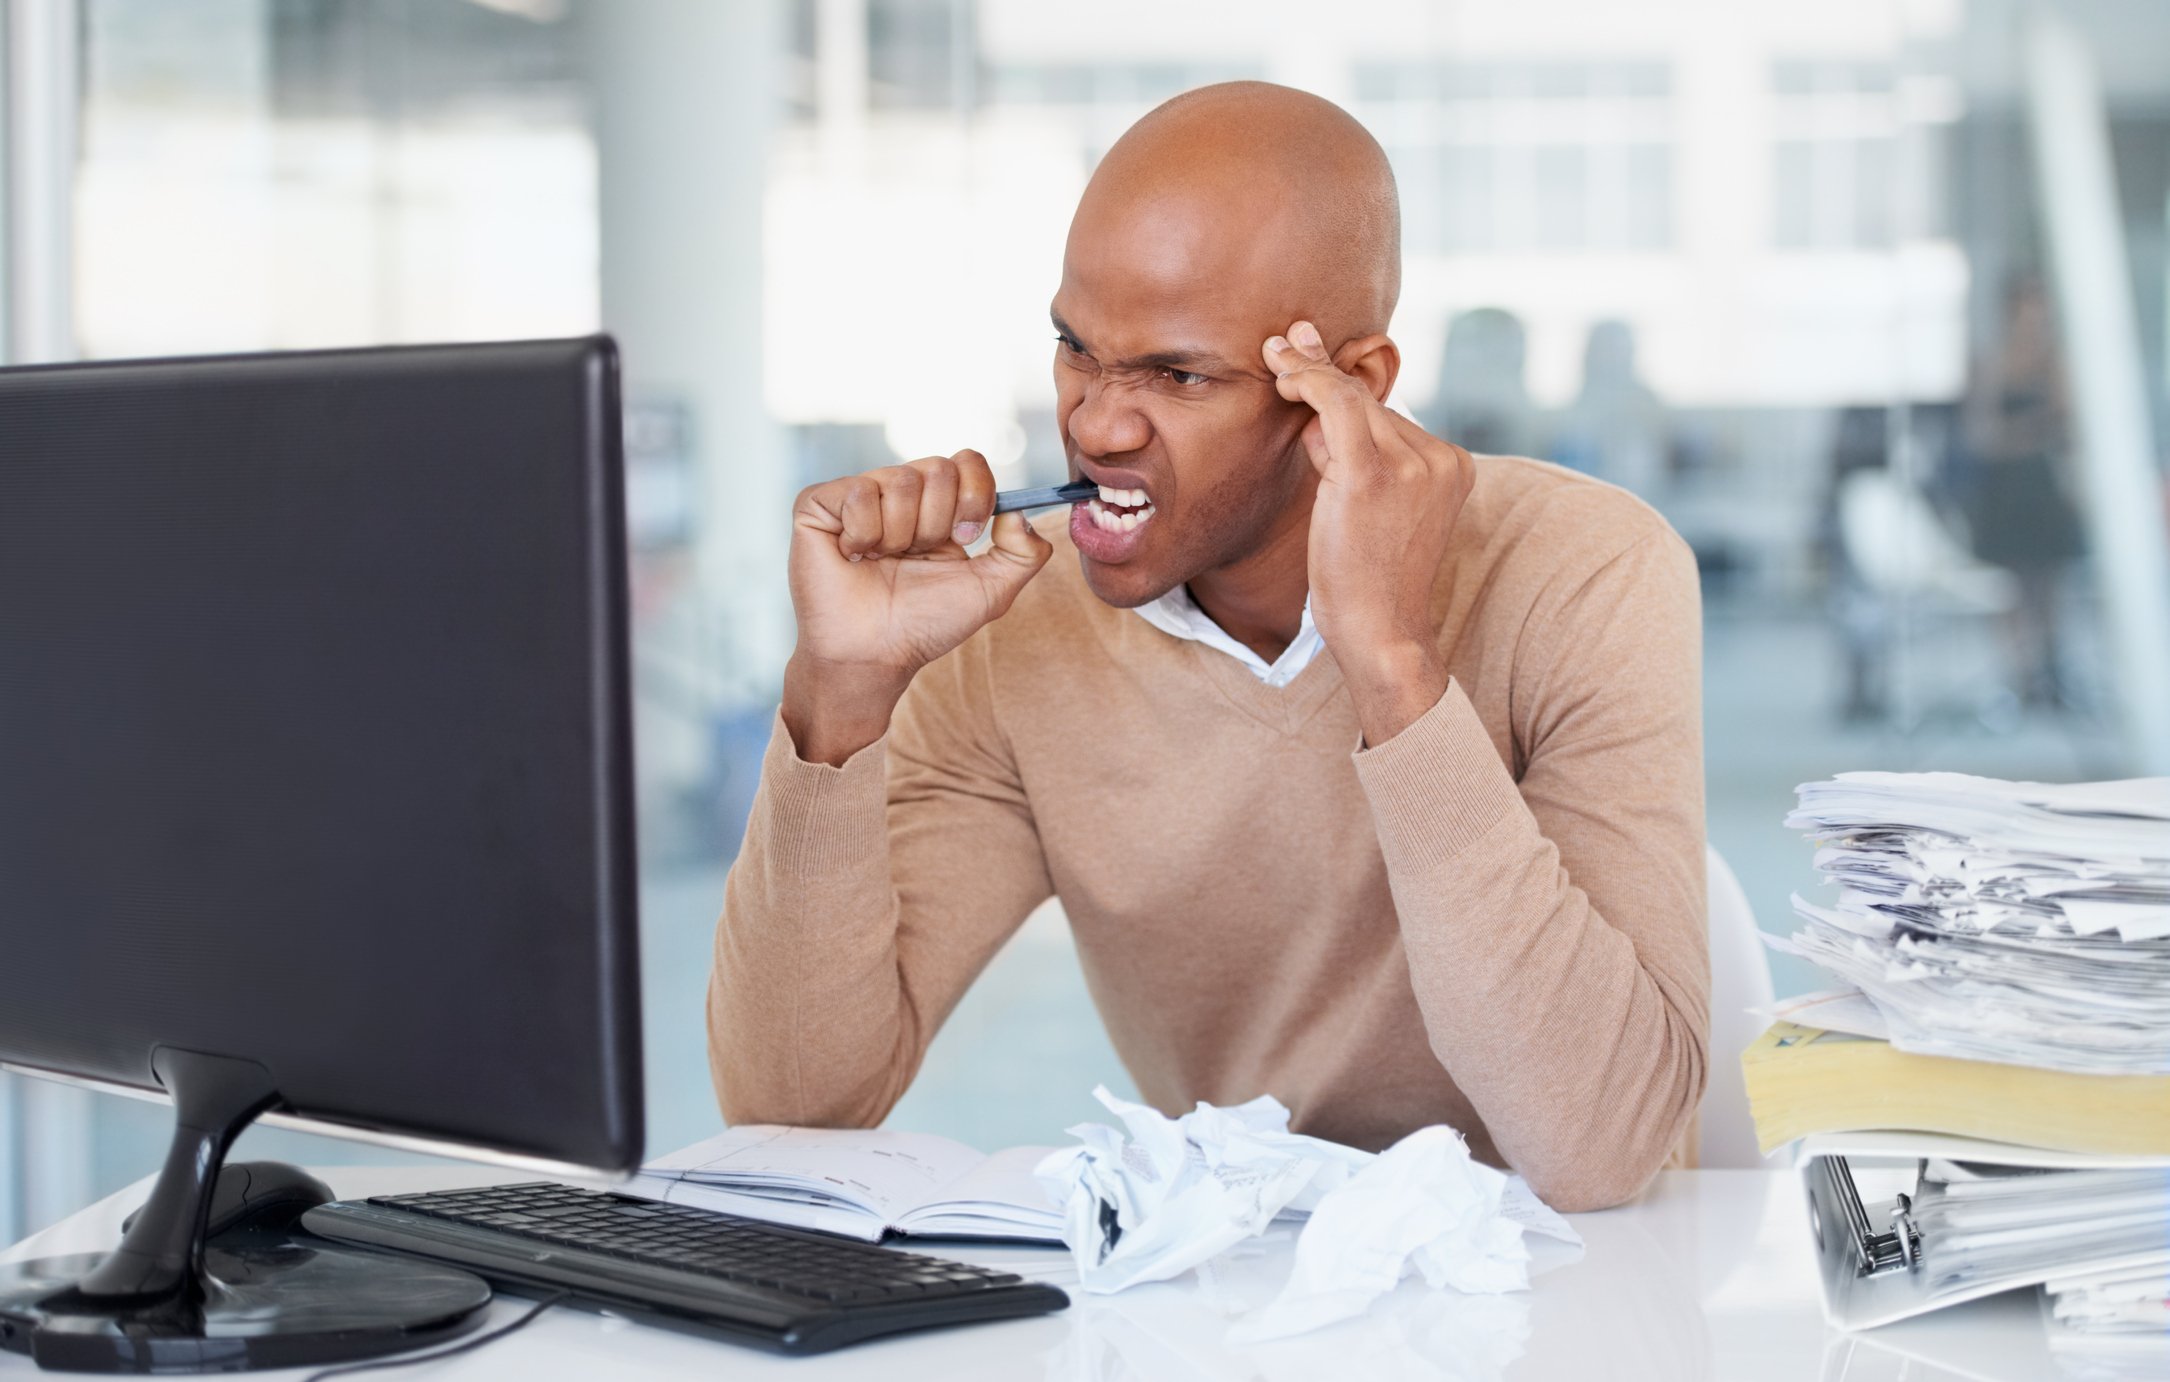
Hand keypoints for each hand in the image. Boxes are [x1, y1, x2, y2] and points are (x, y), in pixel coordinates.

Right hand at [783, 451, 1051, 763]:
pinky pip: (857, 493)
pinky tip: (853, 557)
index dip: (974, 497)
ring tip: (881, 561)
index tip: (965, 539)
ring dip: (900, 535)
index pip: (968, 462)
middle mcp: (898, 491)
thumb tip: (1019, 511)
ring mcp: (857, 495)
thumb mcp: (992, 591)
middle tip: (914, 557)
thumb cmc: (926, 624)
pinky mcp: (818, 504)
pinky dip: (864, 534)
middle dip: (936, 524)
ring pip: (900, 481)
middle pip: (939, 469)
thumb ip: (1025, 553)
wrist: (875, 654)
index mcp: (937, 504)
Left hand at [1264, 320, 1472, 743]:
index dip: (1339, 384)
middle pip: (1369, 402)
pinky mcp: (1374, 471)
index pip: (1387, 416)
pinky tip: (1285, 373)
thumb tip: (1315, 405)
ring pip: (1351, 401)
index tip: (1307, 349)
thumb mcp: (1365, 509)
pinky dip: (1309, 381)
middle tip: (1279, 341)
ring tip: (1275, 362)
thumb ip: (1350, 455)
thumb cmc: (1366, 580)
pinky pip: (1337, 404)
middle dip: (1319, 374)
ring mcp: (1413, 462)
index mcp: (1452, 465)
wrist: (1381, 631)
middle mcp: (1441, 456)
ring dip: (1308, 381)